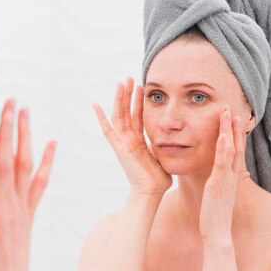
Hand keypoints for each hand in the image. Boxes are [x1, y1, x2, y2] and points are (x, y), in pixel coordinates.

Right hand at [0, 99, 55, 270]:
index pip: (0, 163)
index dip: (4, 135)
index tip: (7, 111)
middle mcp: (12, 203)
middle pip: (16, 158)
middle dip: (17, 128)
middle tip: (18, 102)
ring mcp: (23, 207)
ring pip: (28, 166)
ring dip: (29, 139)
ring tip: (29, 115)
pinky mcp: (28, 213)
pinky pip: (40, 182)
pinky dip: (46, 162)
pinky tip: (52, 146)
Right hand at [93, 77, 171, 195]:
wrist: (151, 192)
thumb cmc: (159, 179)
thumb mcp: (163, 155)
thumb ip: (163, 144)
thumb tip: (173, 138)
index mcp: (138, 141)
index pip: (137, 116)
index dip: (138, 102)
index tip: (140, 87)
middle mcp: (128, 140)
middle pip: (126, 112)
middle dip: (127, 95)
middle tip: (129, 78)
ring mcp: (122, 143)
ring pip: (118, 116)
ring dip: (119, 99)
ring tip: (121, 82)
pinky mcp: (118, 148)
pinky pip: (108, 131)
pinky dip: (101, 118)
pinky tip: (96, 105)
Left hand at [199, 106, 248, 243]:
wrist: (219, 233)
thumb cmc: (218, 215)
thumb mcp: (226, 195)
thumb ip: (235, 182)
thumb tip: (244, 173)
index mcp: (233, 177)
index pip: (236, 151)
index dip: (236, 134)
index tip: (236, 119)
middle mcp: (233, 175)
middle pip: (235, 146)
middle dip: (234, 127)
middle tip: (232, 108)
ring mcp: (226, 179)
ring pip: (230, 150)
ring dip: (229, 131)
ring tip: (227, 113)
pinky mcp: (218, 184)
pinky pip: (222, 164)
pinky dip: (223, 149)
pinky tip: (222, 136)